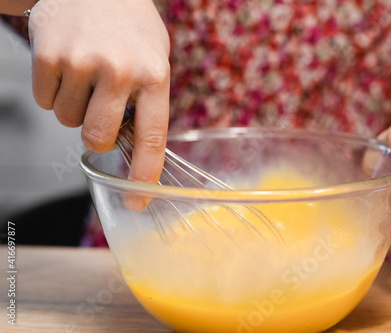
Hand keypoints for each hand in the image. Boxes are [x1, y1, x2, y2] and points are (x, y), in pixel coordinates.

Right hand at [29, 0, 170, 208]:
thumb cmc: (129, 28)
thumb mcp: (155, 58)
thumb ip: (148, 101)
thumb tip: (136, 149)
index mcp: (155, 75)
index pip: (152, 137)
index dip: (144, 174)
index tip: (137, 200)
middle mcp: (120, 71)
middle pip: (98, 138)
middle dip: (96, 136)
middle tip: (99, 111)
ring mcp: (82, 62)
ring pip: (69, 121)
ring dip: (75, 107)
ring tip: (86, 74)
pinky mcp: (48, 56)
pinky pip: (45, 101)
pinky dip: (53, 91)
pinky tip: (67, 65)